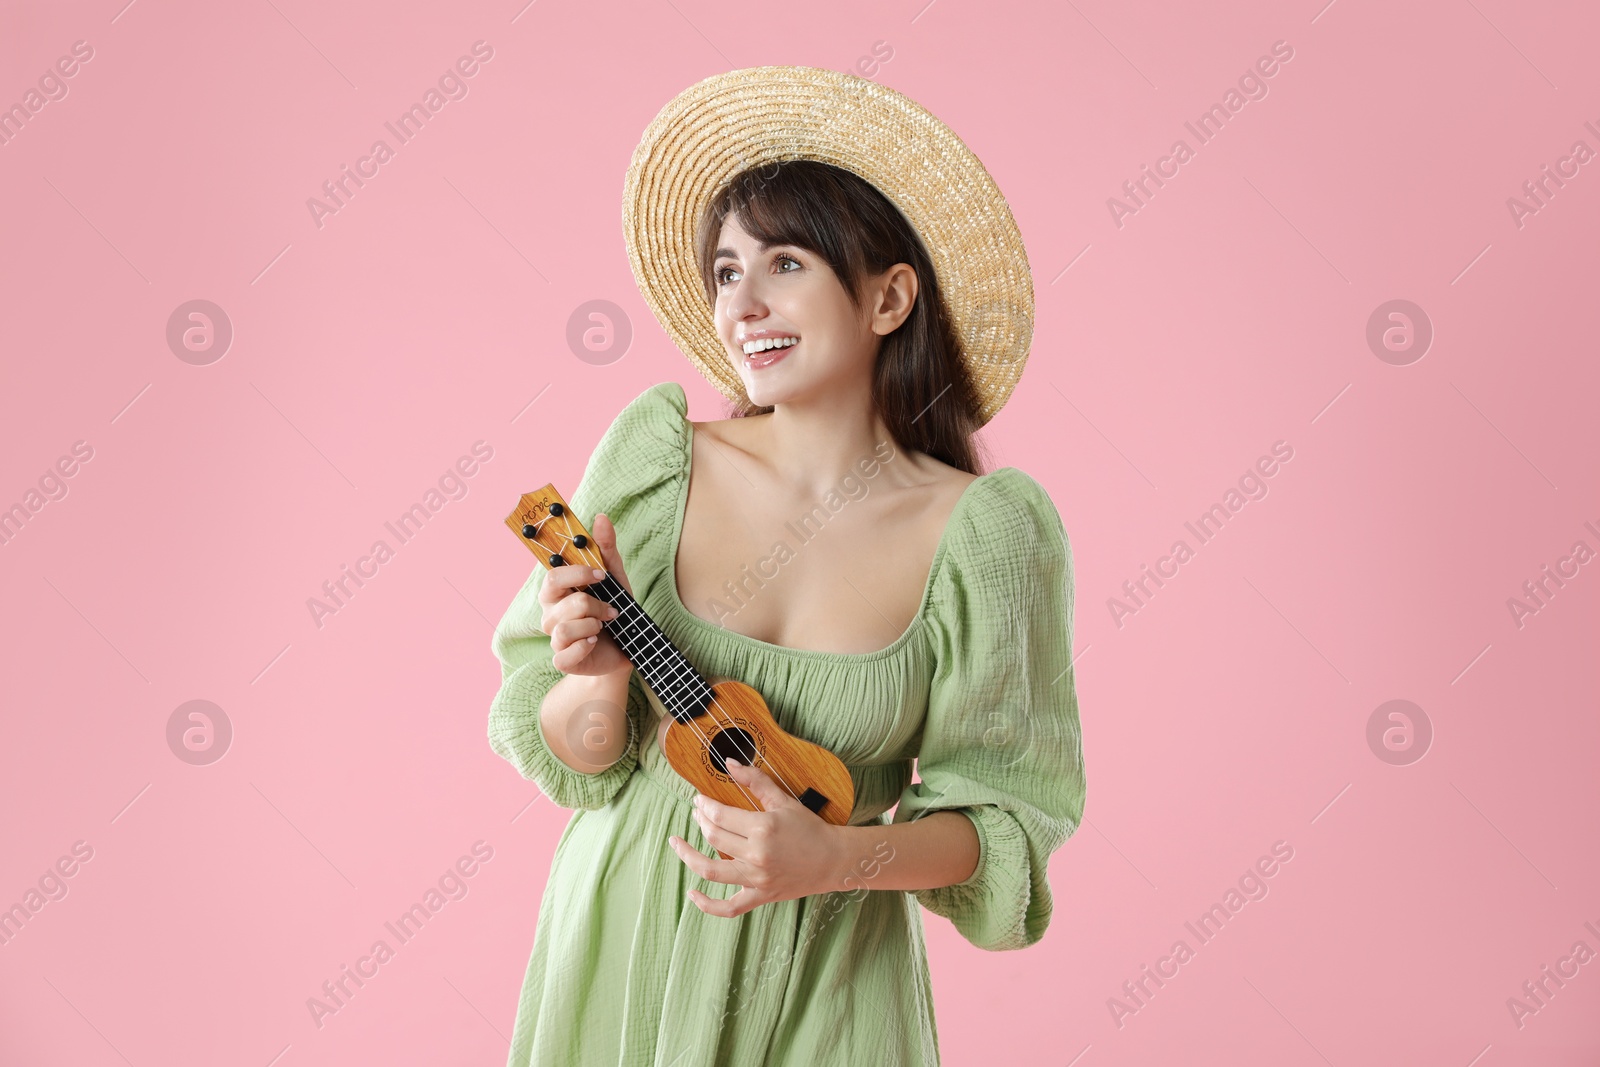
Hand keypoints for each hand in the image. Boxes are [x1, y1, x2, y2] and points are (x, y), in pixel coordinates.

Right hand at [538, 512, 634, 675]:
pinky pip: (565, 653)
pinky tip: (596, 641)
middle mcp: (550, 613)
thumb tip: (600, 517)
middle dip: (590, 601)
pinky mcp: (562, 660)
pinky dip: (585, 646)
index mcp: (558, 591)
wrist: (627, 649)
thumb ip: (605, 549)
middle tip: (611, 608)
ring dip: (593, 623)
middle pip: (555, 598)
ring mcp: (554, 638)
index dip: (576, 573)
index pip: (552, 575)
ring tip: (605, 625)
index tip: (601, 575)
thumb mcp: (615, 578)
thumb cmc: (614, 610)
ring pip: (564, 627)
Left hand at [667, 758, 847, 917]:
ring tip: (676, 843)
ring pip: (712, 871)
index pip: (721, 815)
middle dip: (700, 821)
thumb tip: (729, 763)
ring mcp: (757, 878)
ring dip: (688, 856)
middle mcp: (757, 854)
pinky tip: (692, 893)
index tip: (699, 799)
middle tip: (696, 813)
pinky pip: (729, 908)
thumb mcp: (784, 800)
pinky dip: (707, 905)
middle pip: (714, 837)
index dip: (705, 805)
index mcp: (763, 828)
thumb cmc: (810, 828)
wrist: (833, 860)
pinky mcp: (760, 896)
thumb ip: (755, 780)